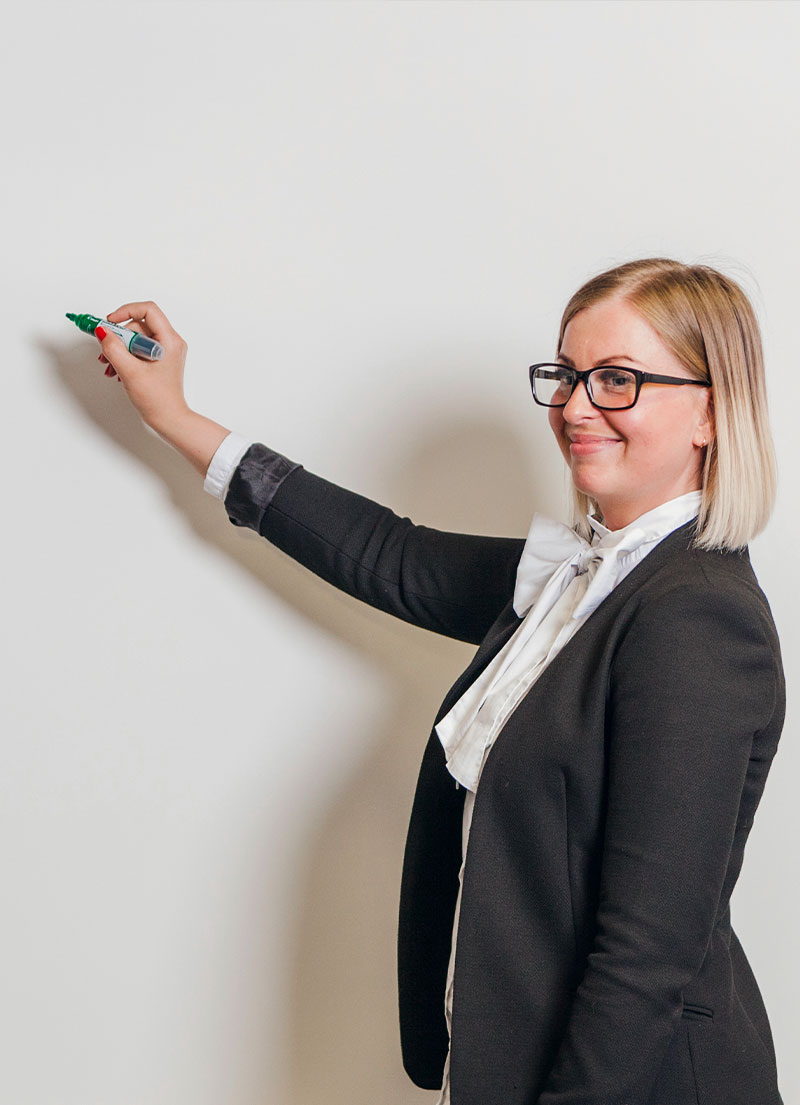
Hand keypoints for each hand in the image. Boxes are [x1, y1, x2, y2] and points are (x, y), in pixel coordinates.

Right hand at [96, 300, 188, 435]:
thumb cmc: (157, 400)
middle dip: (118, 338)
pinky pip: (138, 351)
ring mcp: (165, 352)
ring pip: (136, 339)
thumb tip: (102, 331)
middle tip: (105, 353)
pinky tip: (116, 371)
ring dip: (119, 350)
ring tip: (109, 366)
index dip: (126, 311)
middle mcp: (170, 343)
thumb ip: (113, 349)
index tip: (109, 323)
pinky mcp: (159, 361)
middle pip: (138, 326)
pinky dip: (125, 358)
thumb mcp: (130, 372)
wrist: (169, 420)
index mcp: (170, 340)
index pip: (148, 310)